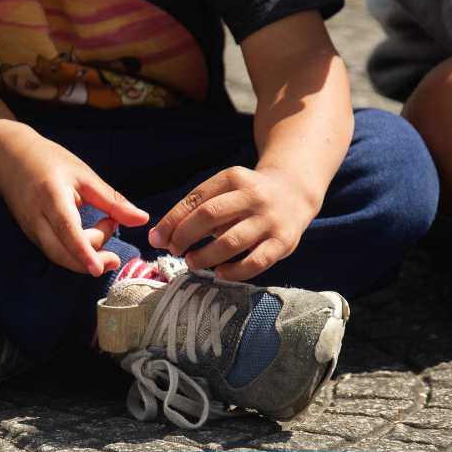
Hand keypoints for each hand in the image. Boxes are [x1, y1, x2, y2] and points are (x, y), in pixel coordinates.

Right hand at [0, 122, 148, 275]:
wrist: (10, 157)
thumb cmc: (51, 162)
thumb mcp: (85, 176)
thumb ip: (113, 201)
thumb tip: (142, 219)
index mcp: (51, 197)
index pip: (67, 231)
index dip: (84, 252)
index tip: (100, 269)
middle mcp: (36, 217)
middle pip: (60, 252)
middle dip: (88, 262)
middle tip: (115, 258)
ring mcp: (30, 229)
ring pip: (57, 255)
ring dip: (84, 256)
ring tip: (107, 237)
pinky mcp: (30, 234)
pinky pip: (54, 250)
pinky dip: (74, 250)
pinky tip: (90, 236)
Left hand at [148, 166, 321, 280]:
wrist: (294, 194)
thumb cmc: (246, 199)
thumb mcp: (224, 194)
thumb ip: (194, 211)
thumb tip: (158, 237)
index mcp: (233, 178)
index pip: (195, 200)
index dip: (172, 221)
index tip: (157, 239)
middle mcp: (253, 196)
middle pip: (209, 216)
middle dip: (184, 236)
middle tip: (174, 250)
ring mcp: (269, 219)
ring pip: (230, 242)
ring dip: (204, 256)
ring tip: (192, 262)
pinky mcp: (283, 242)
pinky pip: (255, 263)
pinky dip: (233, 272)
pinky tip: (219, 273)